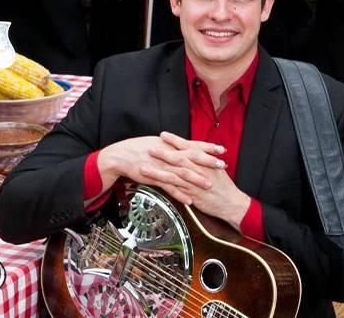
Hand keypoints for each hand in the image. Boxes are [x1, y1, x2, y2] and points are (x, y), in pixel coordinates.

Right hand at [97, 135, 225, 196]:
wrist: (121, 156)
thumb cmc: (138, 149)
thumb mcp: (157, 143)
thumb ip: (172, 146)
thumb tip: (185, 146)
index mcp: (170, 145)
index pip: (193, 145)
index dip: (208, 147)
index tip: (222, 149)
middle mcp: (168, 155)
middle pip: (191, 158)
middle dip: (208, 162)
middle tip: (222, 165)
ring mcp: (162, 167)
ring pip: (182, 173)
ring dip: (197, 179)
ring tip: (209, 185)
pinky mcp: (154, 177)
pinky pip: (169, 187)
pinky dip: (179, 194)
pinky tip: (189, 200)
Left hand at [144, 132, 250, 228]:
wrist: (231, 202)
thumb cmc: (224, 186)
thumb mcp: (216, 168)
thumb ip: (205, 159)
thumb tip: (195, 150)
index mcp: (204, 161)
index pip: (187, 147)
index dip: (174, 141)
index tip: (163, 135)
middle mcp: (198, 170)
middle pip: (177, 159)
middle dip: (162, 152)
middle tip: (149, 148)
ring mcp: (194, 182)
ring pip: (173, 174)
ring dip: (157, 170)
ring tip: (143, 167)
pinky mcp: (191, 194)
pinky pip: (175, 189)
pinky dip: (163, 187)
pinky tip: (153, 185)